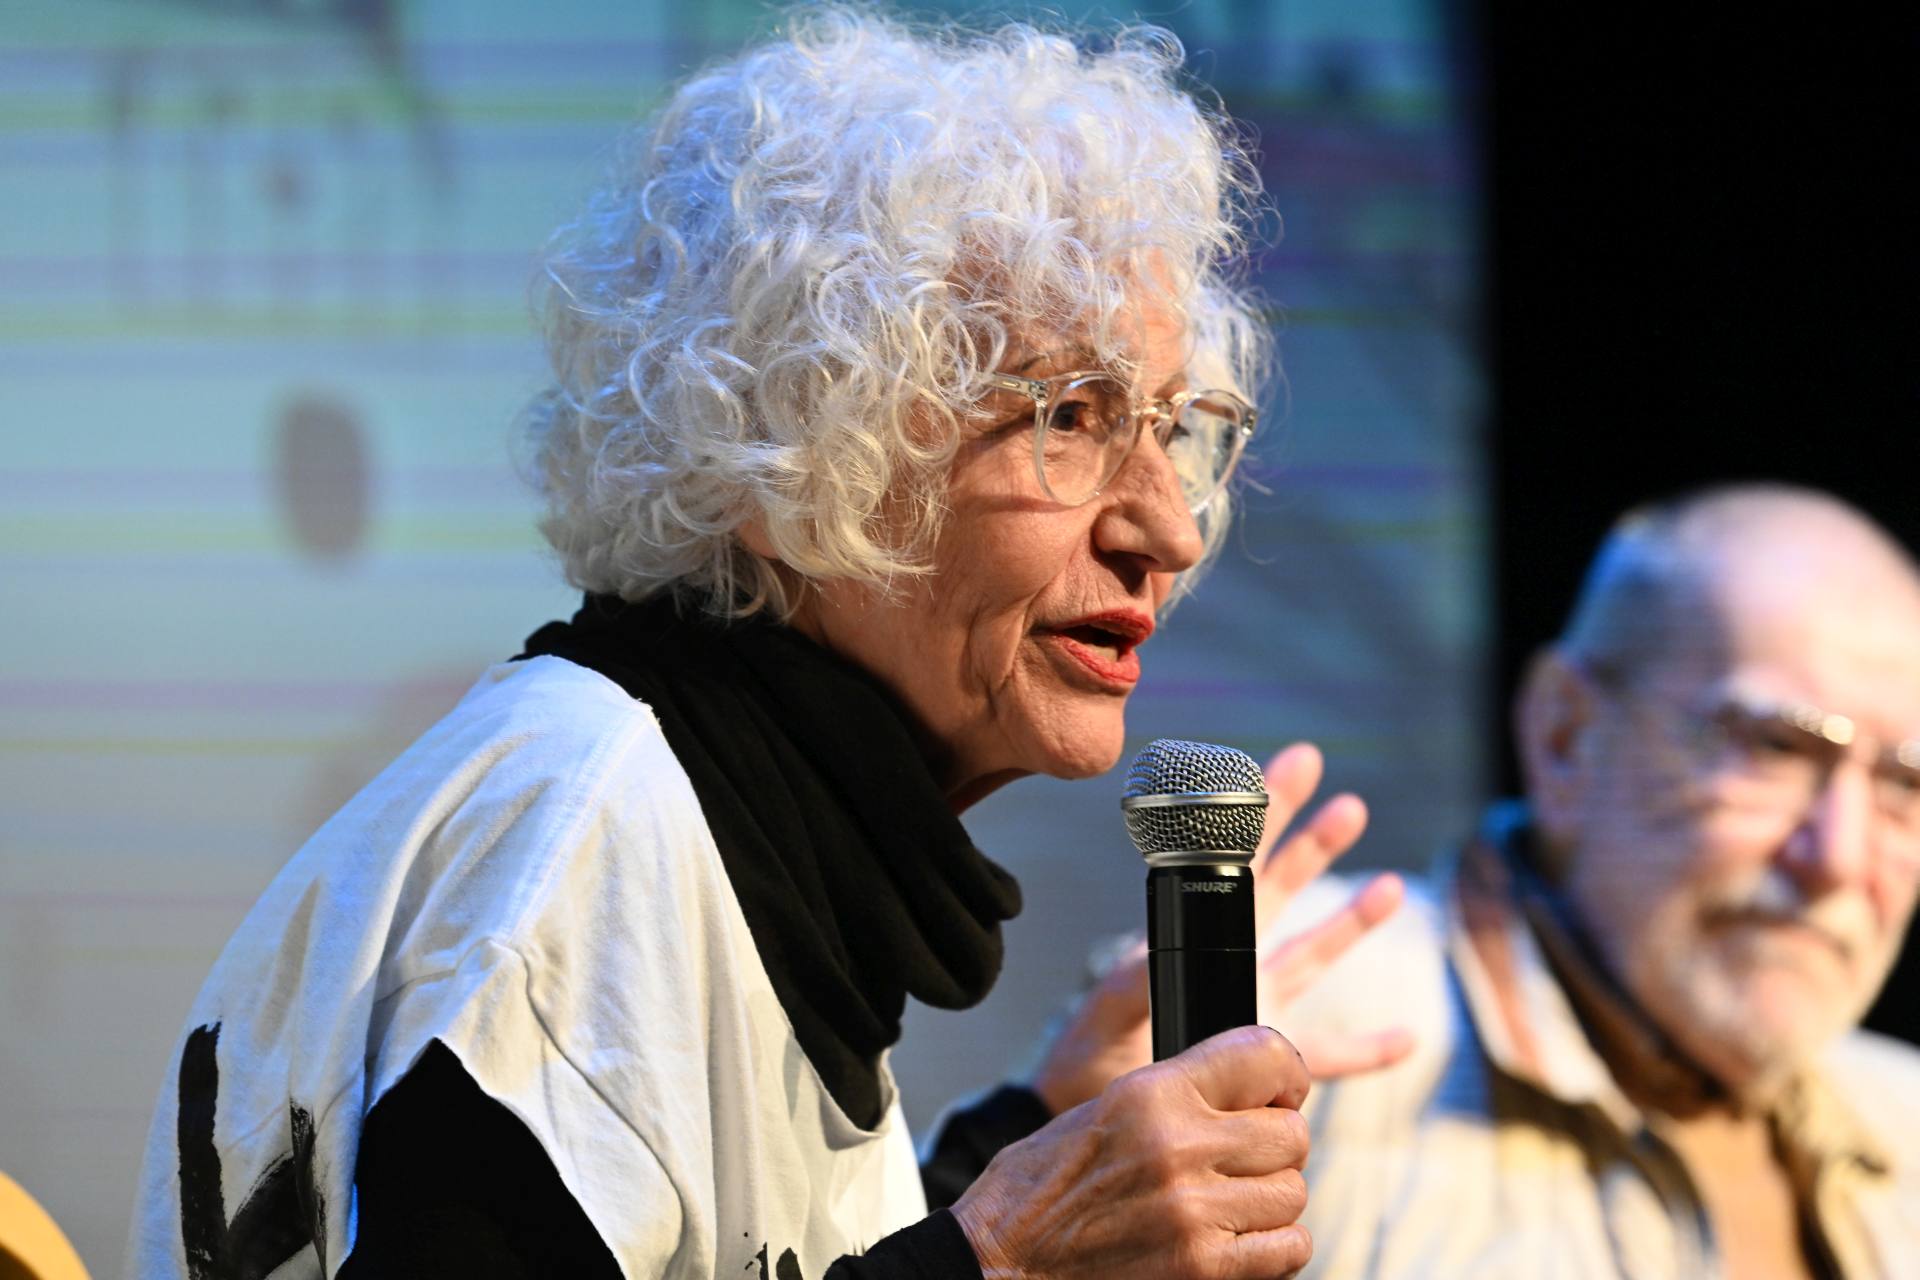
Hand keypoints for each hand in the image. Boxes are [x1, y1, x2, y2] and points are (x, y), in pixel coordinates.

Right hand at [954, 1026, 1314, 1279]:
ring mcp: (1194, 1212)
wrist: (1005, 1260)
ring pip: (1293, 1192)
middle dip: (1274, 1146)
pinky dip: (1273, 1246)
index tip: (1281, 1092)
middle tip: (1241, 1159)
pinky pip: (1288, 1247)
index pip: (1265, 1055)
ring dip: (1270, 1200)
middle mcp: (1179, 1146)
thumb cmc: (1044, 1187)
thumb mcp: (1104, 1108)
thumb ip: (1181, 1095)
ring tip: (1227, 1202)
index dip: (1286, 1076)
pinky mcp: (1203, 1268)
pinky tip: (1235, 1239)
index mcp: (1152, 1093)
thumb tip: (1253, 1092)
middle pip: (1290, 1134)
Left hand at [1032, 743, 1410, 1114]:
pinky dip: (1369, 1049)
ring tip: (1392, 887)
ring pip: (1313, 955)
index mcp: (1194, 935)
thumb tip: (1147, 951)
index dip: (1267, 810)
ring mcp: (1255, 1007)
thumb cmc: (1089, 1054)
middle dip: (1314, 844)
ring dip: (1352, 922)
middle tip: (1350, 804)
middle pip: (1283, 889)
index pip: (1237, 860)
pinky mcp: (1269, 1059)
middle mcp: (1231, 961)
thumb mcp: (1108, 1009)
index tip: (1297, 765)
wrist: (1093, 1111)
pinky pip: (1329, 1055)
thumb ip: (1129, 981)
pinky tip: (1407, 1038)